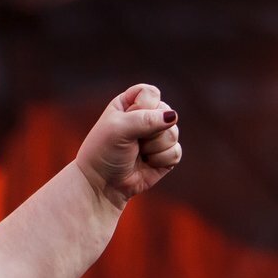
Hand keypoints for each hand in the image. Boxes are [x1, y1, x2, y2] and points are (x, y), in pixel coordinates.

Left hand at [75, 83, 180, 208]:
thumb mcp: (118, 129)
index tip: (128, 118)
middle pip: (166, 112)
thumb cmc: (103, 153)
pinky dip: (160, 160)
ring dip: (154, 147)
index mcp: (129, 104)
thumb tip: (172, 117)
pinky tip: (146, 164)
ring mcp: (157, 137)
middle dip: (149, 131)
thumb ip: (145, 119)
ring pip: (173, 133)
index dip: (144, 106)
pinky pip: (176, 152)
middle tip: (131, 142)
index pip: (151, 93)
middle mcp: (145, 118)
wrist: (101, 185)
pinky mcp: (165, 156)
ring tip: (137, 154)